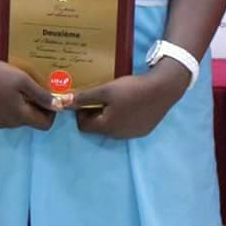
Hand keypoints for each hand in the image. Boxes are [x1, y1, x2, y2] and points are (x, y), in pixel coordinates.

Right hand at [0, 50, 53, 129]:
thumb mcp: (23, 81)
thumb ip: (42, 96)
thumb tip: (60, 107)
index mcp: (19, 115)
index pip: (45, 125)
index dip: (50, 113)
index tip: (46, 97)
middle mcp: (9, 124)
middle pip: (31, 121)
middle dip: (35, 108)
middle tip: (31, 89)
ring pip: (18, 120)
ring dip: (21, 108)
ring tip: (16, 90)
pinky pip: (5, 118)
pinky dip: (9, 109)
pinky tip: (3, 94)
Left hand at [64, 63, 189, 138]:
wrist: (163, 89)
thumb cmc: (131, 89)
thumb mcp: (105, 91)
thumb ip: (84, 98)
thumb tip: (63, 103)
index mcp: (107, 127)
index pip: (84, 126)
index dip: (81, 112)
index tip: (87, 98)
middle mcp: (119, 136)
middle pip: (99, 127)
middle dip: (95, 113)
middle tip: (101, 96)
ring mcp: (133, 134)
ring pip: (113, 127)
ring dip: (110, 115)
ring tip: (116, 98)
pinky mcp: (144, 130)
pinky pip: (127, 126)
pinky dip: (124, 116)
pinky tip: (130, 103)